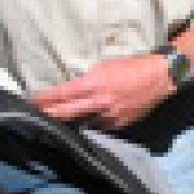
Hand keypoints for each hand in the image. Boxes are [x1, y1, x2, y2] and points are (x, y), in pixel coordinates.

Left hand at [32, 54, 174, 130]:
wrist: (159, 78)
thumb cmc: (132, 67)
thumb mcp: (104, 67)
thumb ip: (87, 81)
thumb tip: (72, 91)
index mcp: (95, 84)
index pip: (63, 94)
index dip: (46, 100)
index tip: (34, 102)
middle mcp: (100, 102)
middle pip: (67, 113)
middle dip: (50, 115)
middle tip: (37, 116)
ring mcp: (109, 116)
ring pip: (82, 122)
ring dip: (69, 121)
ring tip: (57, 121)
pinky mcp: (119, 125)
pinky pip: (98, 126)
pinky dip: (89, 123)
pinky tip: (83, 122)